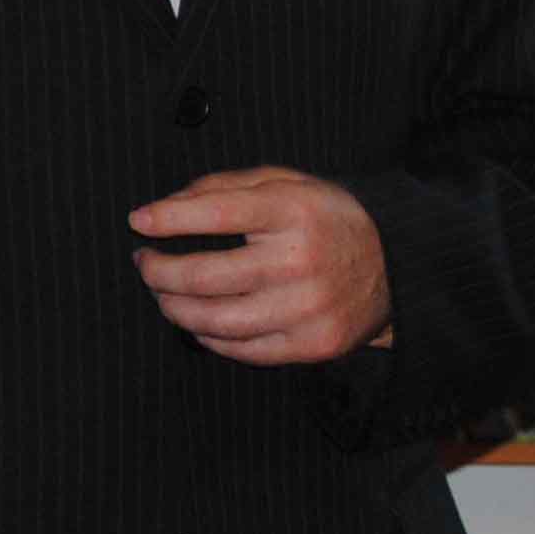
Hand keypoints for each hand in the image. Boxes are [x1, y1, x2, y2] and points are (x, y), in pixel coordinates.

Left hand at [130, 167, 392, 364]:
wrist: (396, 264)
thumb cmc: (324, 217)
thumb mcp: (283, 183)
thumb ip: (223, 188)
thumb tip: (163, 208)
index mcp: (292, 211)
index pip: (216, 213)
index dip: (168, 218)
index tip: (138, 220)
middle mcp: (299, 261)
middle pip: (205, 276)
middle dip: (158, 271)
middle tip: (144, 262)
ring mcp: (307, 309)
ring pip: (215, 320)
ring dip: (174, 308)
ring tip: (162, 293)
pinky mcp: (314, 345)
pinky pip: (243, 350)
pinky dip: (208, 337)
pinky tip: (197, 321)